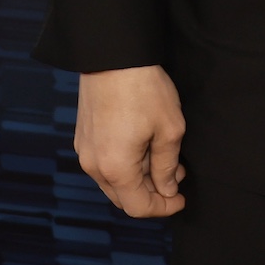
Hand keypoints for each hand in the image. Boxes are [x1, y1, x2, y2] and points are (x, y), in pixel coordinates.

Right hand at [75, 64, 187, 216]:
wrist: (113, 56)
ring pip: (113, 181)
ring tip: (164, 158)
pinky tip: (144, 147)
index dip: (163, 208)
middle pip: (123, 198)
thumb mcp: (169, 129)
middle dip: (152, 194)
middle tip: (177, 176)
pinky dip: (125, 165)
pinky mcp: (83, 137)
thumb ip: (167, 166)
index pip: (139, 207)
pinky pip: (105, 163)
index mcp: (116, 169)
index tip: (182, 200)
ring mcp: (84, 151)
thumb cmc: (145, 90)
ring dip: (139, 179)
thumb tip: (168, 190)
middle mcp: (94, 166)